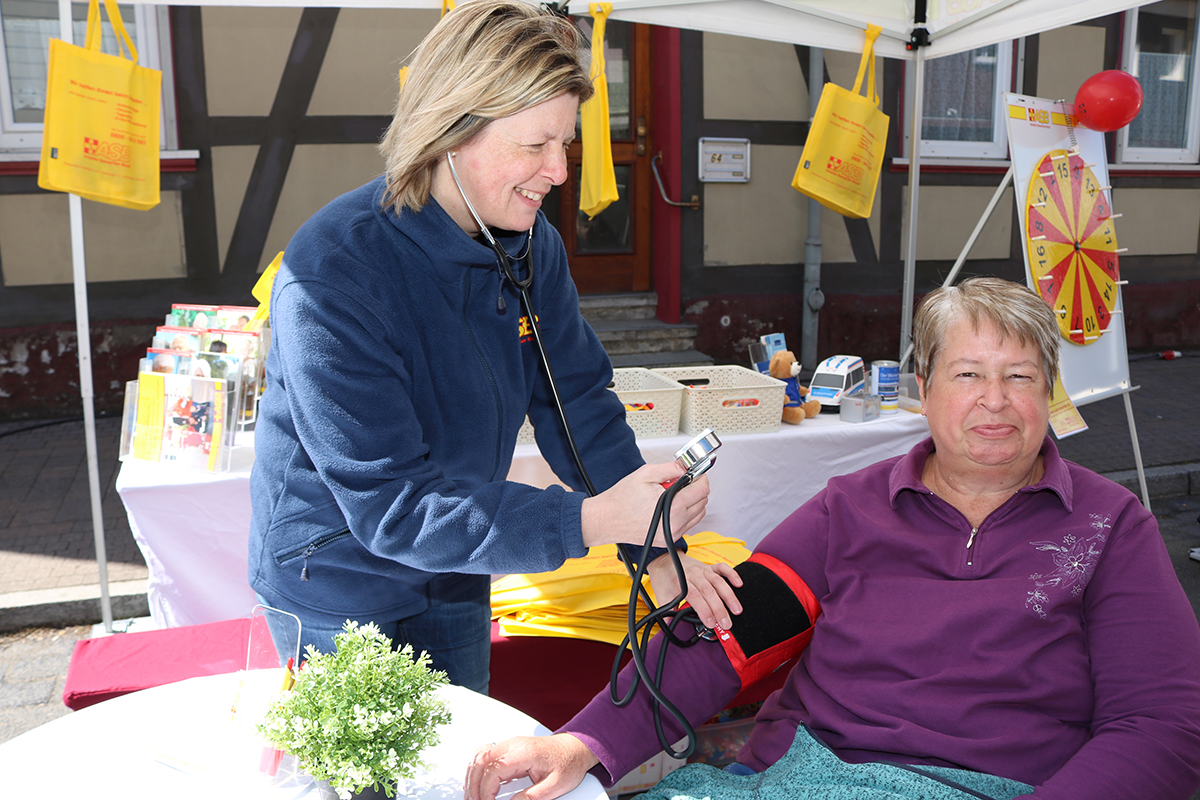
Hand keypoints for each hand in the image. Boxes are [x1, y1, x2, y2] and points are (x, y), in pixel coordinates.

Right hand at [464, 734, 598, 799]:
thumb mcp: (555, 787)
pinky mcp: (509, 748)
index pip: (495, 768)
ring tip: (472, 796)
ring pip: (480, 755)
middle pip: (482, 760)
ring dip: (472, 775)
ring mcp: (510, 744)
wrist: (575, 749)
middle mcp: (513, 744)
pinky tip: (477, 782)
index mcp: (525, 752)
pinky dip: (477, 768)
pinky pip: (485, 754)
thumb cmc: (568, 763)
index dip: (486, 789)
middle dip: (474, 784)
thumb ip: (531, 798)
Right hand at [579, 463, 709, 548]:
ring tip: (672, 495)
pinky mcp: (669, 539)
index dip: (700, 477)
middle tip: (678, 482)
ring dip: (691, 502)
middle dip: (695, 488)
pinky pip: (688, 524)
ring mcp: (674, 533)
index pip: (703, 489)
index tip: (695, 473)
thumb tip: (687, 466)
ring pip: (698, 514)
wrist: (607, 519)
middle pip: (703, 501)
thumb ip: (672, 468)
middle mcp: (677, 523)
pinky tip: (669, 506)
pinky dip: (685, 513)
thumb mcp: (647, 474)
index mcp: (674, 507)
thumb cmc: (622, 499)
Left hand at [646, 552, 742, 629]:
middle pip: (709, 591)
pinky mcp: (709, 567)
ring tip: (737, 610)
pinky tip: (739, 584)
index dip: (704, 610)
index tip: (711, 623)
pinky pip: (722, 567)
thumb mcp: (661, 596)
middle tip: (726, 623)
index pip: (695, 597)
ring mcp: (703, 570)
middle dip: (719, 608)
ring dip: (729, 596)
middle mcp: (694, 575)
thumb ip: (666, 612)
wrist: (663, 559)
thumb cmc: (664, 578)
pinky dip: (732, 574)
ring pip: (718, 581)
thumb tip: (668, 627)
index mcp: (681, 582)